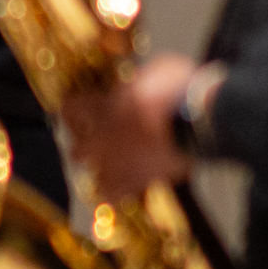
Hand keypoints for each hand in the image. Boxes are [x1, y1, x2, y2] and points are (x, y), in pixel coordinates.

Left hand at [62, 53, 195, 199]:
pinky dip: (117, 195)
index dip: (72, 109)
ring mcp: (118, 163)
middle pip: (77, 151)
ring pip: (94, 177)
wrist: (196, 120)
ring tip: (112, 173)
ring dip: (102, 175)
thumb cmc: (179, 89)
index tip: (76, 109)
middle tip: (95, 147)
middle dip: (84, 150)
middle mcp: (103, 137)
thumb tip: (144, 81)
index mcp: (104, 106)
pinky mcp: (138, 182)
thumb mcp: (157, 72)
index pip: (71, 109)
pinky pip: (116, 196)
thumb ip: (142, 81)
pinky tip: (121, 194)